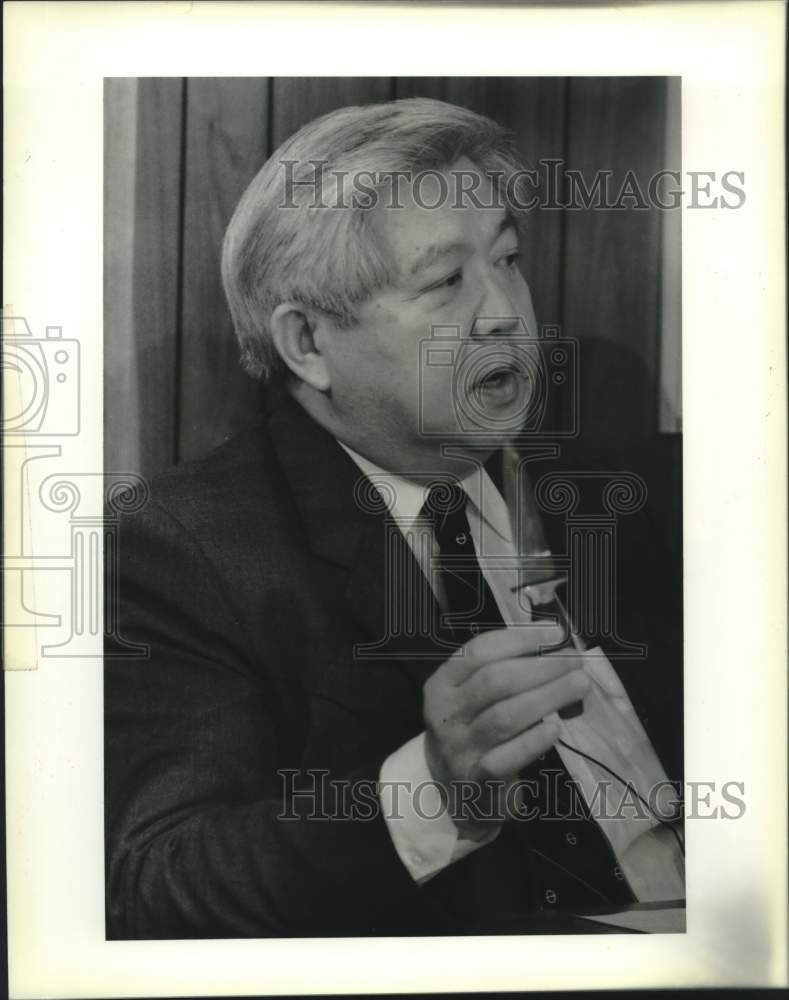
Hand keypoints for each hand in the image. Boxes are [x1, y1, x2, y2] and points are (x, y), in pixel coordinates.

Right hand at [422, 625, 588, 837]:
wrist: (452, 789)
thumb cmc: (472, 728)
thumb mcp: (472, 695)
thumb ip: (502, 668)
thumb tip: (552, 642)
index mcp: (442, 684)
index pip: (478, 652)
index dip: (519, 639)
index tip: (554, 632)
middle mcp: (446, 714)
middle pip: (494, 682)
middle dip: (540, 667)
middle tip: (574, 662)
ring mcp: (459, 748)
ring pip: (505, 716)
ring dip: (547, 696)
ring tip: (578, 685)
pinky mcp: (478, 780)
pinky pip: (509, 757)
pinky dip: (534, 740)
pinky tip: (555, 727)